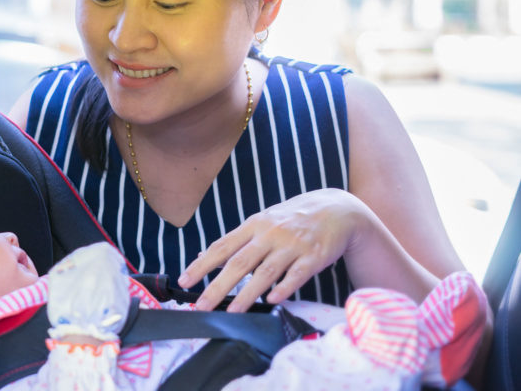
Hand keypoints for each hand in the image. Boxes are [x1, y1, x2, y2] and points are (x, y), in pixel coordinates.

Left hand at [178, 189, 367, 311]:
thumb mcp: (262, 222)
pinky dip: (284, 288)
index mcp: (253, 225)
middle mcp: (269, 234)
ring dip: (247, 294)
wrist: (336, 209)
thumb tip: (203, 254)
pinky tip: (272, 301)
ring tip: (231, 311)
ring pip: (266, 272)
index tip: (184, 280)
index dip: (202, 264)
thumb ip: (236, 240)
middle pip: (239, 262)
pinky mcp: (313, 256)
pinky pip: (296, 274)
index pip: (222, 246)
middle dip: (217, 285)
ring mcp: (292, 245)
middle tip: (201, 305)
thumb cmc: (292, 219)